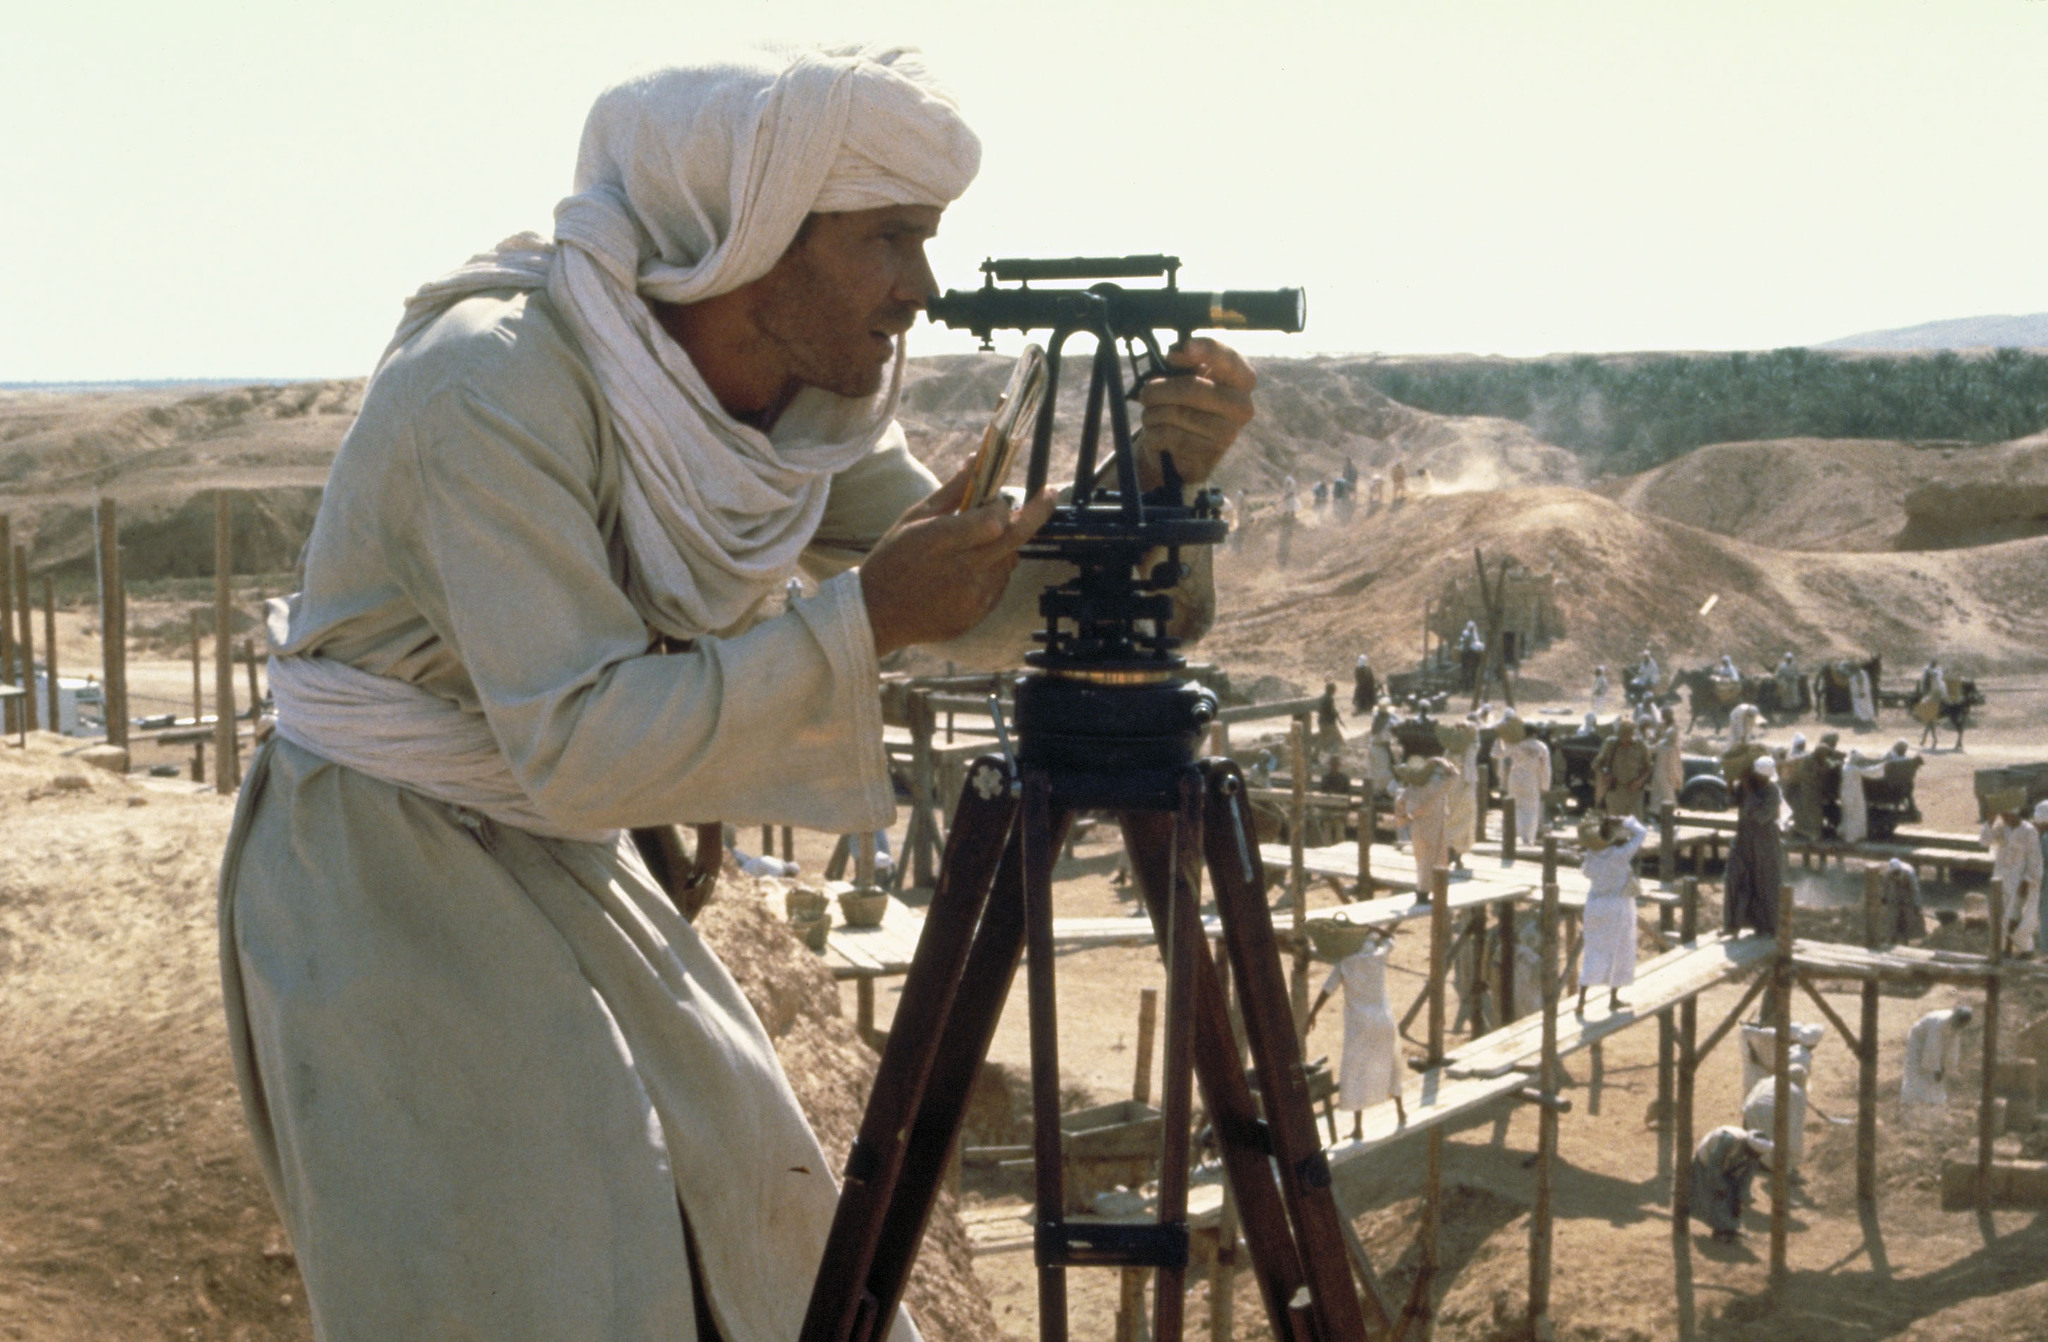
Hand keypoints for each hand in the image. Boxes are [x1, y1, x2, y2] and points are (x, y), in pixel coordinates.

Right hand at [860, 463, 1055, 657]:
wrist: (877, 615)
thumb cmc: (893, 560)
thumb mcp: (914, 518)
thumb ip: (952, 491)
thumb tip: (977, 458)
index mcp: (939, 540)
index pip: (994, 518)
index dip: (1003, 505)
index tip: (1002, 499)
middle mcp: (961, 569)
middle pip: (1015, 538)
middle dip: (1038, 512)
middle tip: (1050, 493)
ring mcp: (972, 596)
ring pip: (1009, 561)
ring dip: (1004, 546)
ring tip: (977, 547)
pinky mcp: (976, 614)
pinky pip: (1000, 585)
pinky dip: (994, 571)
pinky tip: (969, 571)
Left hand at [1135, 336, 1255, 488]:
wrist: (1187, 448)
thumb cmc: (1189, 403)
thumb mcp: (1190, 377)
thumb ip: (1186, 362)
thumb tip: (1174, 355)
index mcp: (1242, 380)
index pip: (1228, 359)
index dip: (1205, 350)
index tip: (1173, 353)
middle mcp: (1242, 406)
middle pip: (1192, 389)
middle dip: (1159, 389)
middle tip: (1145, 392)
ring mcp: (1228, 433)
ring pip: (1175, 413)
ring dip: (1152, 412)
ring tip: (1151, 414)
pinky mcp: (1210, 454)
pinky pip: (1168, 435)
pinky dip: (1152, 432)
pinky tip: (1156, 432)